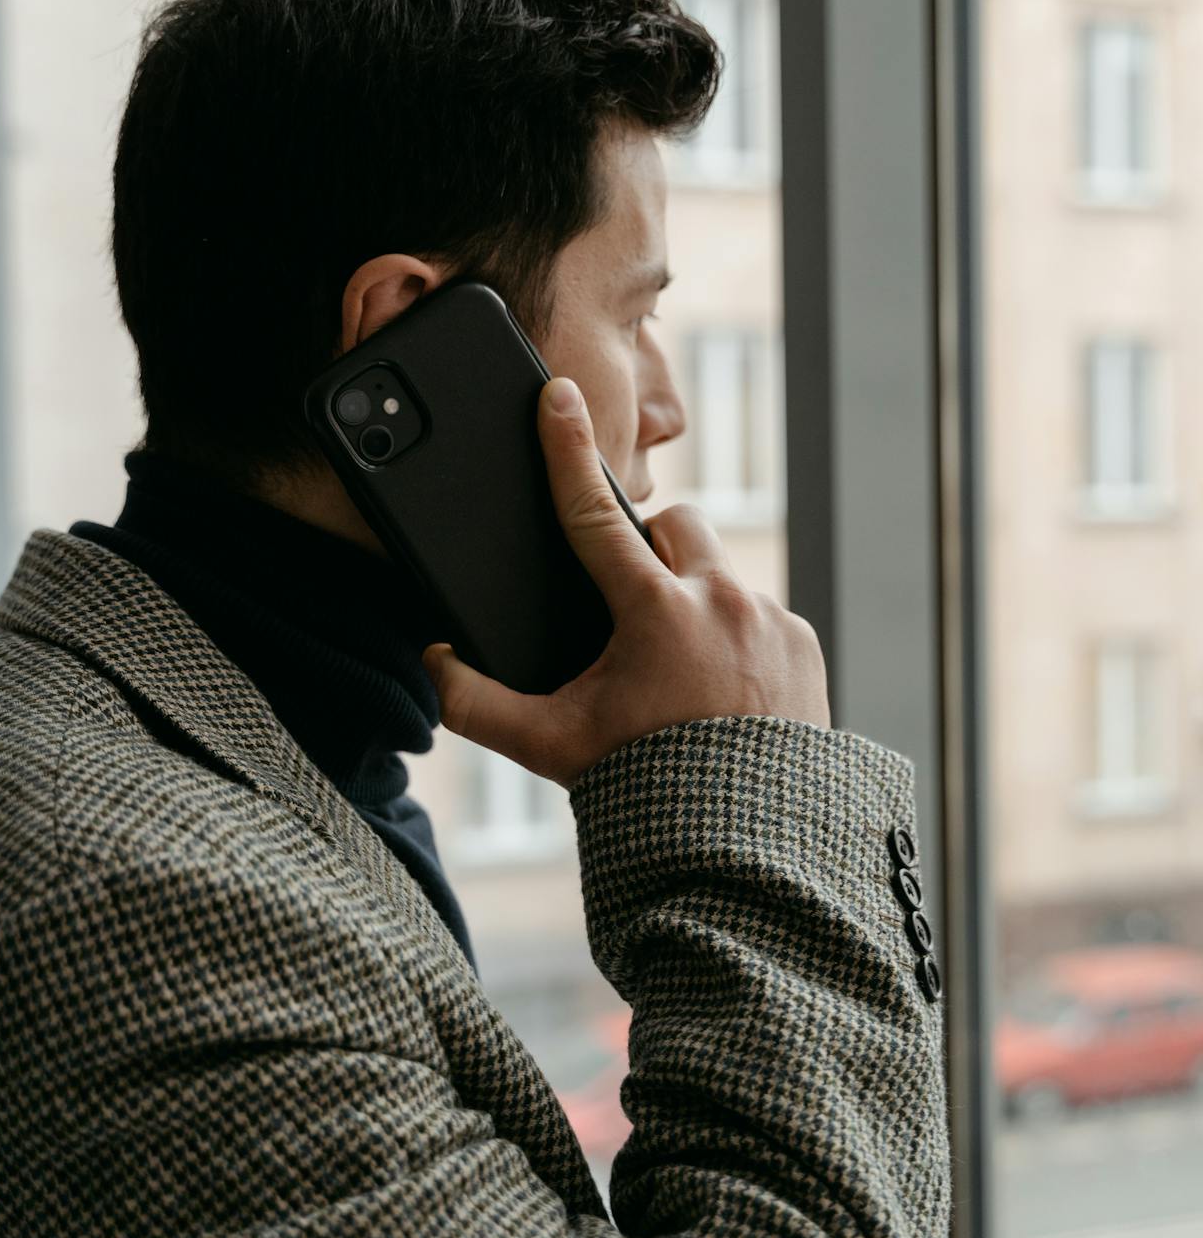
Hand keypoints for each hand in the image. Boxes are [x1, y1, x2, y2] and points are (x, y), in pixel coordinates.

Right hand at [423, 377, 830, 787]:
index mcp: (652, 612)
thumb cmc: (646, 788)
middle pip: (676, 525)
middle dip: (650, 549)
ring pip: (721, 574)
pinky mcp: (804, 645)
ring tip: (679, 665)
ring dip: (695, 599)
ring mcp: (769, 620)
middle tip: (630, 605)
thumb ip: (478, 705)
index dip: (565, 449)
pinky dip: (738, 639)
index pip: (594, 510)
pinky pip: (763, 616)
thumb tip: (433, 662)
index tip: (556, 396)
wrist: (745, 841)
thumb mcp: (551, 747)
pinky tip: (723, 689)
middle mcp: (719, 601)